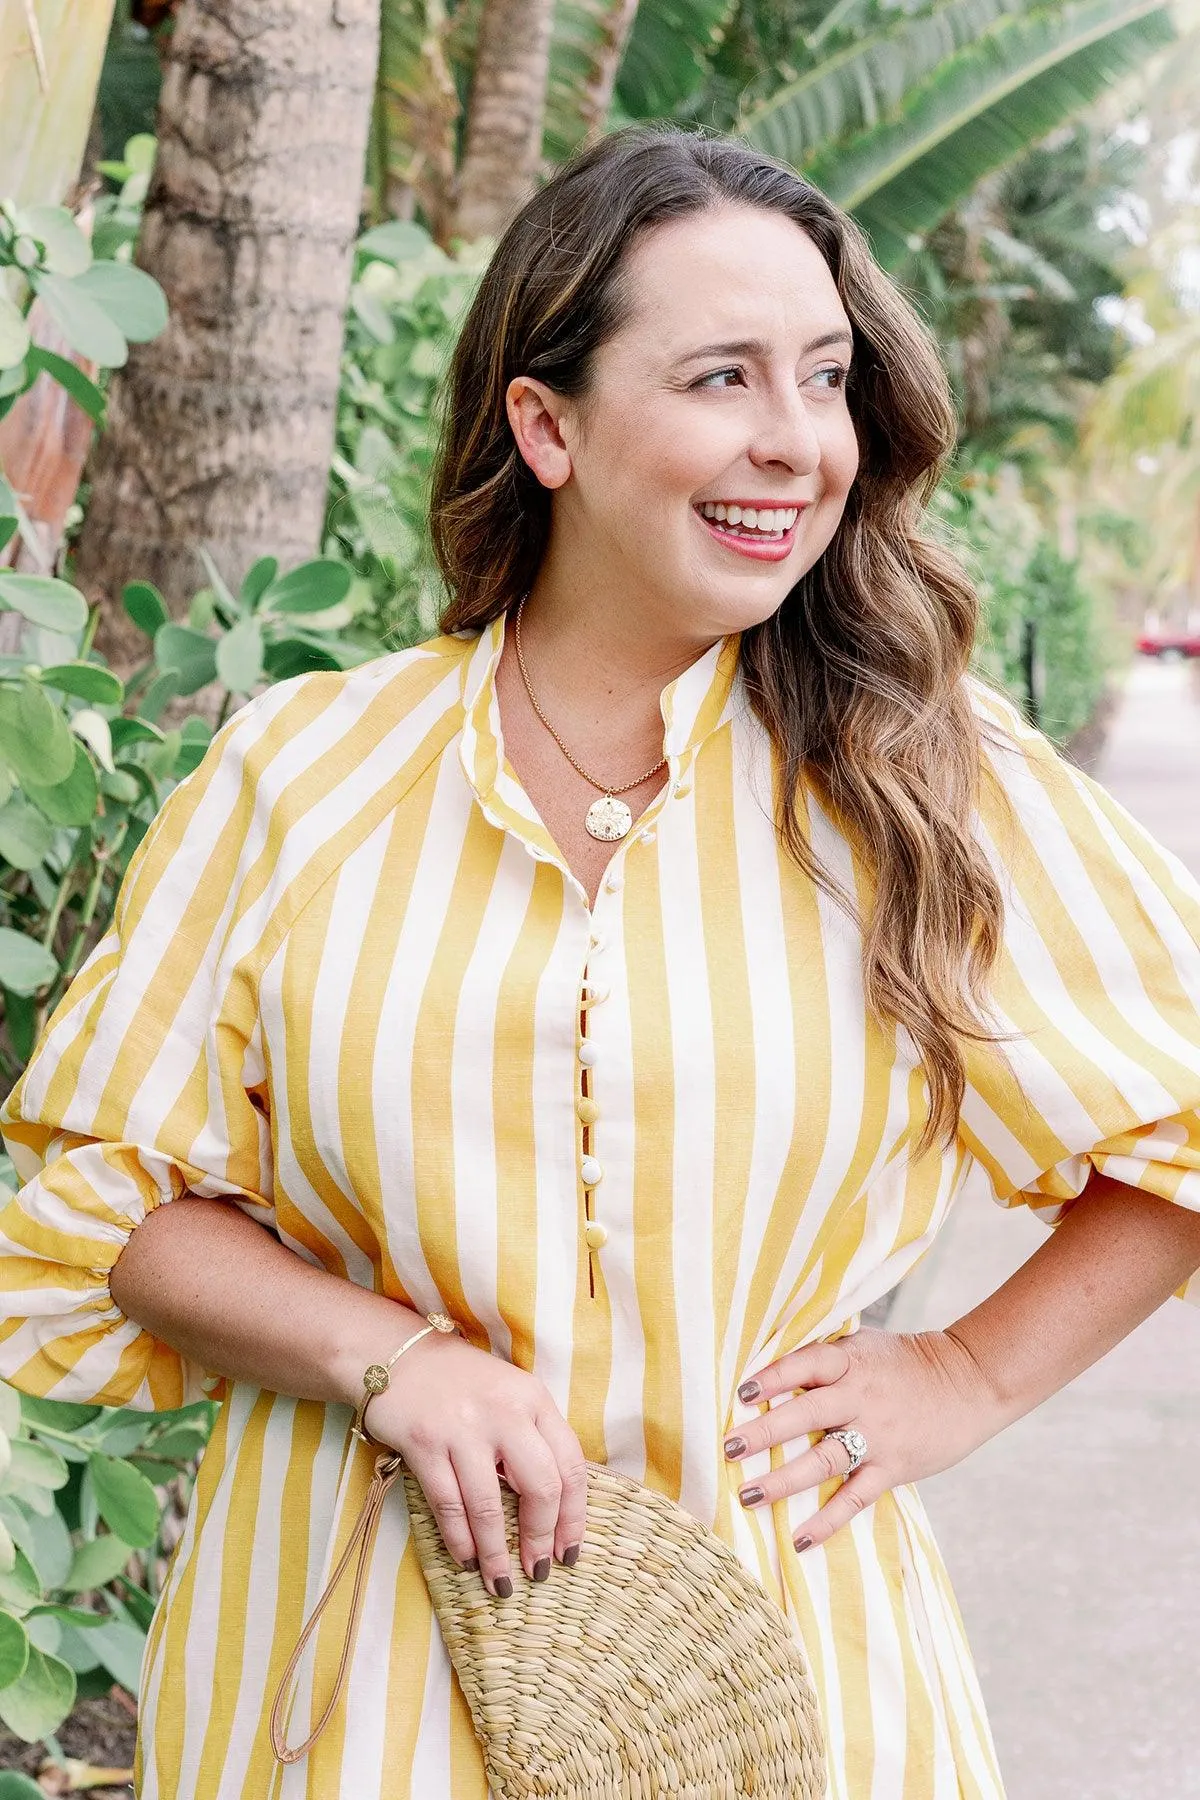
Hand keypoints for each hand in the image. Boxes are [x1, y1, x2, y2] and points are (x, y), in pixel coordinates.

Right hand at [364, 1334, 588, 1596]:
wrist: (396, 1356)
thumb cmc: (462, 1385)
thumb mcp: (511, 1396)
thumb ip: (534, 1439)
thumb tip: (555, 1510)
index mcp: (534, 1399)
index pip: (571, 1465)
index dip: (574, 1516)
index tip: (569, 1552)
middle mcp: (505, 1412)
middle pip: (540, 1487)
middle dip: (540, 1538)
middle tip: (537, 1570)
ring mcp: (463, 1428)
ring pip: (489, 1506)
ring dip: (496, 1552)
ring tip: (500, 1582)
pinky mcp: (425, 1443)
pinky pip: (448, 1504)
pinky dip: (459, 1539)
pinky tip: (466, 1558)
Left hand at [724, 1327, 1002, 1551]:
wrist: (969, 1381)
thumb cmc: (905, 1363)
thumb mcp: (865, 1348)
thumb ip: (824, 1360)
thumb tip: (768, 1370)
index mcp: (851, 1362)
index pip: (806, 1365)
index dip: (774, 1377)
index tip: (742, 1392)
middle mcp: (861, 1397)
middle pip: (806, 1415)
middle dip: (764, 1433)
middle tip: (728, 1447)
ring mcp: (878, 1436)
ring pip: (824, 1460)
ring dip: (783, 1480)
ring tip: (748, 1496)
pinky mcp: (893, 1468)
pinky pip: (855, 1498)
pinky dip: (827, 1521)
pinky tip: (799, 1538)